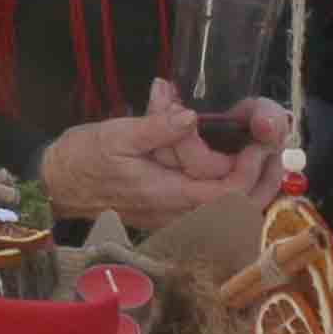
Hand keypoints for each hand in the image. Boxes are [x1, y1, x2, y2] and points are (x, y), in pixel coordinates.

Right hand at [43, 82, 289, 230]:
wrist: (58, 185)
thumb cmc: (84, 158)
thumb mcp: (115, 134)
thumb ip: (155, 127)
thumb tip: (189, 116)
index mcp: (167, 194)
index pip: (227, 192)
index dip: (251, 167)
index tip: (258, 138)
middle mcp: (178, 213)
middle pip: (241, 209)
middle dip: (265, 178)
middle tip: (275, 146)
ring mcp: (177, 217)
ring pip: (233, 211)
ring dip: (256, 183)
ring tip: (266, 153)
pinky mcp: (173, 213)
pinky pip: (217, 209)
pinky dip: (237, 189)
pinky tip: (241, 166)